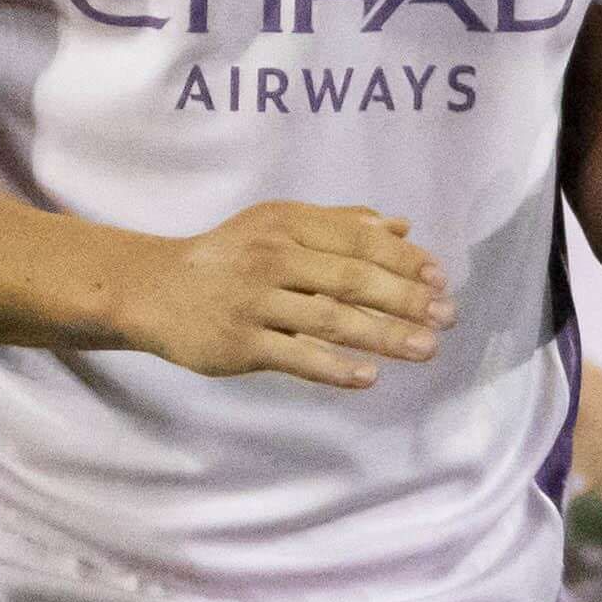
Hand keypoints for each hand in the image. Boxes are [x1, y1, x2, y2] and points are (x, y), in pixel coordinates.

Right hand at [113, 201, 445, 389]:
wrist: (154, 289)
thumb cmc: (228, 257)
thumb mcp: (276, 225)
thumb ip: (338, 225)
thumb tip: (401, 227)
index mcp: (287, 225)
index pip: (358, 241)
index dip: (404, 261)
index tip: (440, 278)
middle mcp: (272, 257)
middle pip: (352, 279)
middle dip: (406, 299)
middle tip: (447, 316)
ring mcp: (254, 301)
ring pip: (331, 320)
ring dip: (385, 335)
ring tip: (427, 348)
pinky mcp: (240, 343)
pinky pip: (296, 357)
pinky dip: (335, 369)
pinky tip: (369, 376)